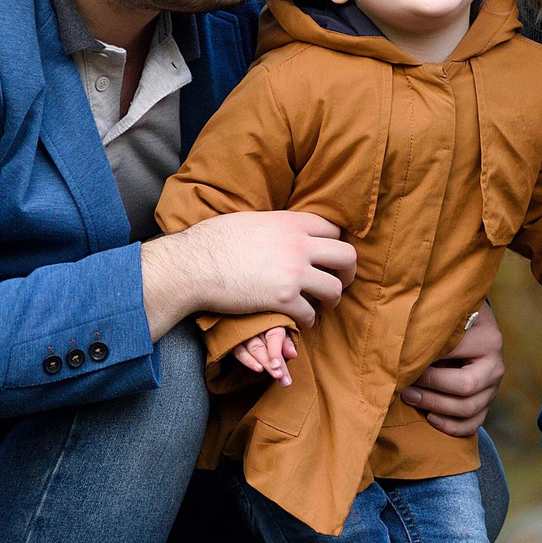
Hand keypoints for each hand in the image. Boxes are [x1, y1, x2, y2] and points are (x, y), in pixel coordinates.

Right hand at [141, 211, 356, 340]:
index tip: (330, 257)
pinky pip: (311, 314)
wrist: (193, 264)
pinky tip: (301, 322)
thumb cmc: (213, 241)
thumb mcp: (251, 220)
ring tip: (323, 305)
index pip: (333, 230)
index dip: (334, 245)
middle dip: (348, 272)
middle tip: (340, 281)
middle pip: (346, 256)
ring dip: (331, 300)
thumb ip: (275, 226)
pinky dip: (309, 321)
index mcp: (291, 222)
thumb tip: (281, 230)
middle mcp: (298, 245)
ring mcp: (293, 272)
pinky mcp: (283, 299)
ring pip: (334, 289)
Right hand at [234, 326, 297, 385]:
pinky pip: (240, 352)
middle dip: (272, 364)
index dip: (276, 352)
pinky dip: (248, 361)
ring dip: (264, 363)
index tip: (278, 366)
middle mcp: (257, 327)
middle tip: (281, 377)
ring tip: (275, 375)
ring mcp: (245, 334)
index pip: (274, 336)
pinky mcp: (235, 341)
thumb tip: (293, 355)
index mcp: (271, 323)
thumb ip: (287, 343)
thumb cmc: (271, 328)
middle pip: (264, 347)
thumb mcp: (282, 331)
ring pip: (253, 350)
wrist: (249, 318)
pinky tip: (258, 369)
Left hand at [401, 301, 502, 437]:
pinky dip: (452, 427)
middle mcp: (495, 366)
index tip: (403, 364)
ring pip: (468, 409)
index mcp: (488, 341)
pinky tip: (431, 419)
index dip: (426, 363)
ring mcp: (493, 388)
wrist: (473, 324)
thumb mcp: (447, 317)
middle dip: (431, 390)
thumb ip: (432, 330)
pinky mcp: (486, 403)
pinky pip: (473, 424)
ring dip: (435, 407)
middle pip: (465, 387)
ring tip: (411, 398)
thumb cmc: (454, 319)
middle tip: (405, 386)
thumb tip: (405, 352)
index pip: (455, 356)